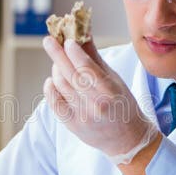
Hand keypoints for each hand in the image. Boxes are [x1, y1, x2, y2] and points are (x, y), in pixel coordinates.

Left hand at [42, 36, 159, 162]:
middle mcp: (95, 106)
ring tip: (58, 62)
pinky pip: (54, 102)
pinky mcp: (71, 125)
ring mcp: (82, 117)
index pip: (87, 69)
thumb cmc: (123, 105)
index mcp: (110, 93)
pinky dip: (50, 88)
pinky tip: (52, 80)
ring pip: (61, 86)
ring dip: (56, 69)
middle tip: (48, 41)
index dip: (74, 53)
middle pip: (71, 75)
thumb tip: (83, 34)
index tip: (67, 40)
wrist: (127, 140)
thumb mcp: (115, 80)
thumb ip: (95, 59)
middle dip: (57, 55)